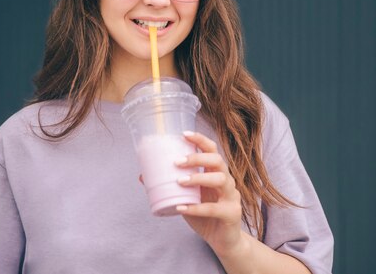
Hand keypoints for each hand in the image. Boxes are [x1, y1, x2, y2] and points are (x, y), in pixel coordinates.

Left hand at [175, 131, 243, 255]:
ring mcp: (232, 197)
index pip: (212, 150)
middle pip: (218, 161)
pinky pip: (215, 208)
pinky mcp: (232, 213)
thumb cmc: (205, 216)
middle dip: (197, 158)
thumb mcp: (186, 199)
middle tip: (177, 162)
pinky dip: (196, 207)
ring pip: (221, 180)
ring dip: (199, 178)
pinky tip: (181, 207)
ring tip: (180, 181)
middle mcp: (227, 181)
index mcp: (216, 174)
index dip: (200, 140)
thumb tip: (143, 176)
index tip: (184, 134)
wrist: (223, 241)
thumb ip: (171, 188)